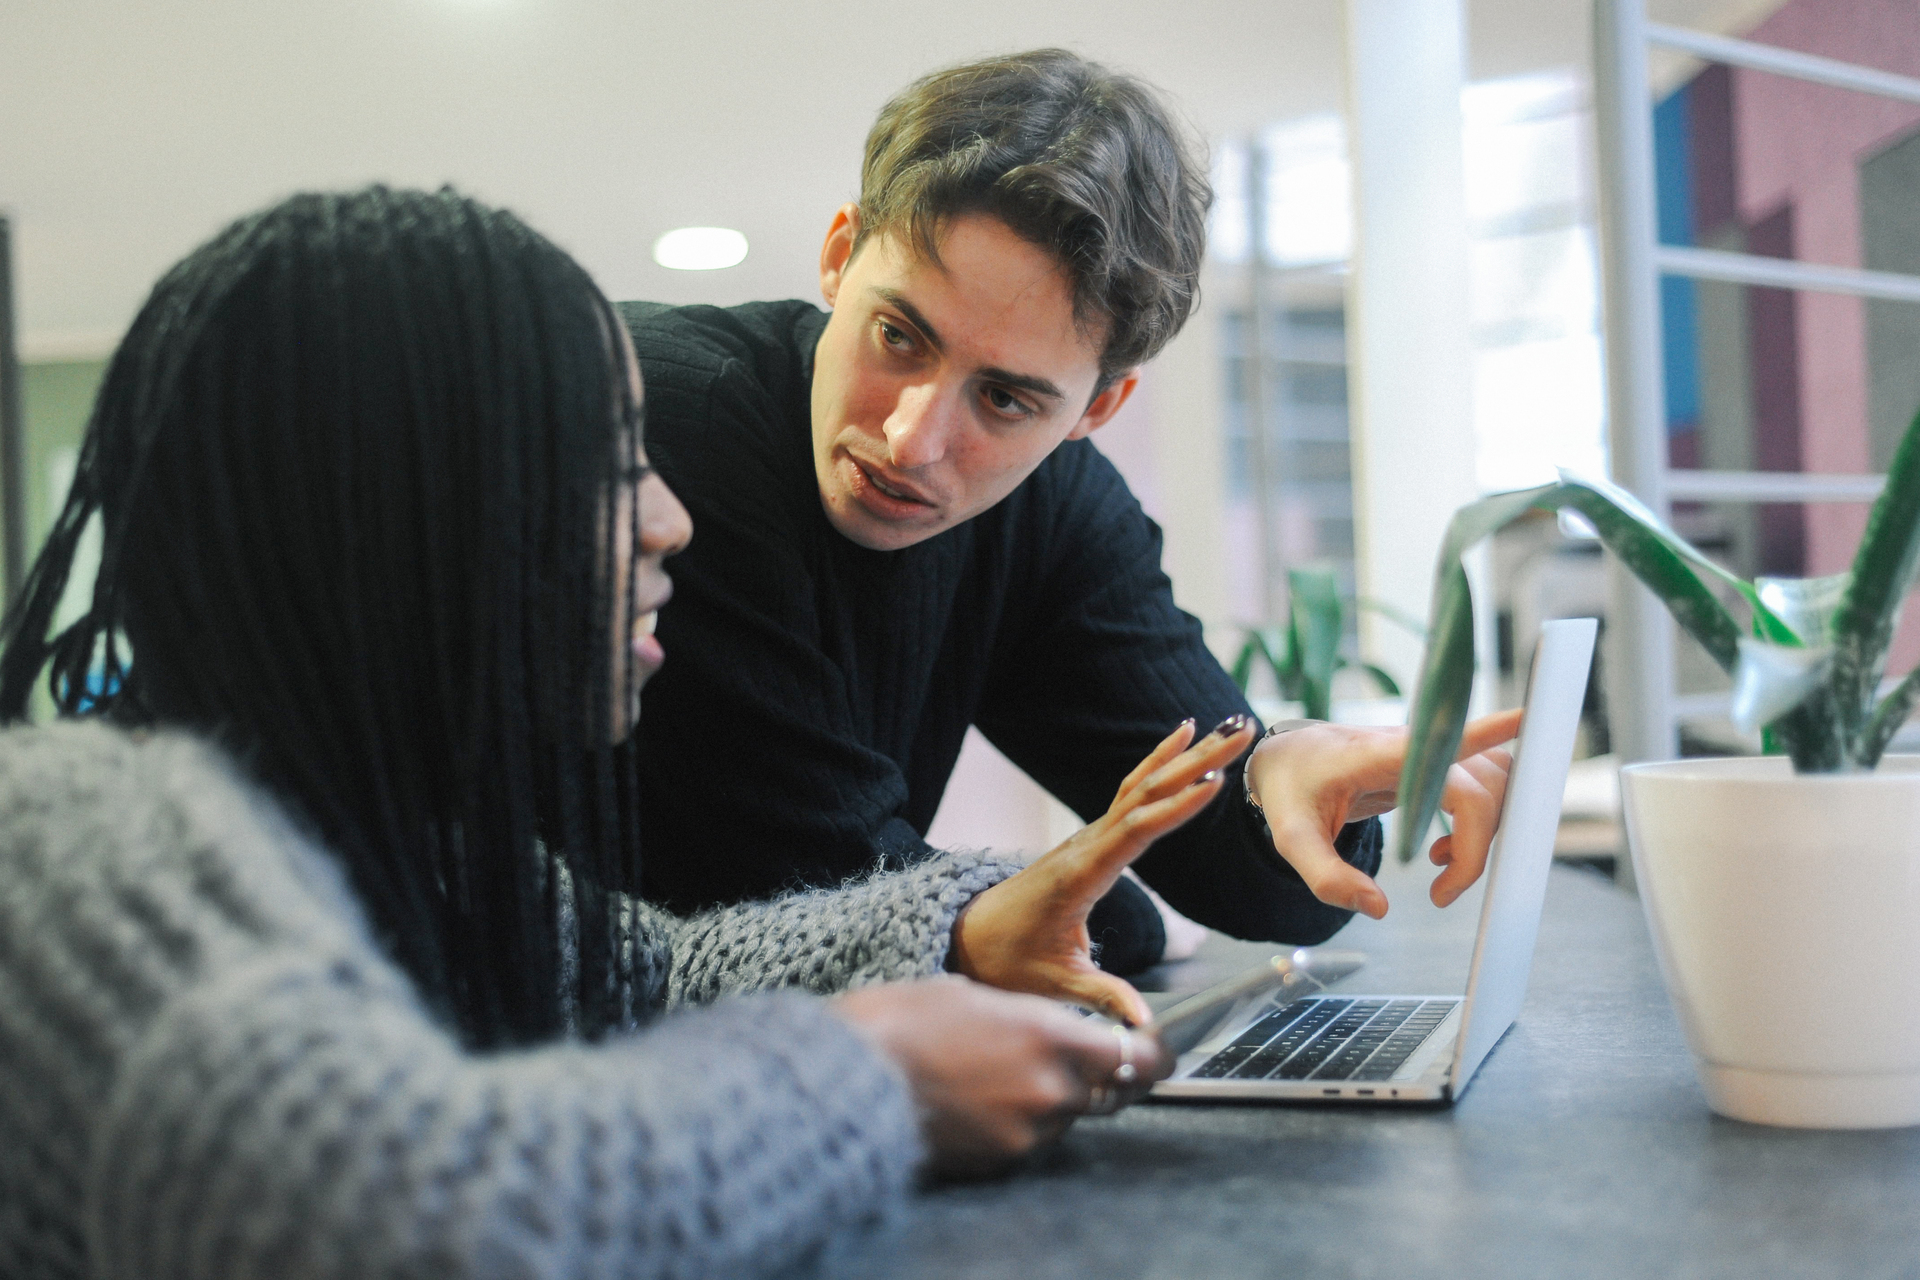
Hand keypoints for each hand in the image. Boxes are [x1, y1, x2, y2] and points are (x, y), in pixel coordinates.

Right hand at [832, 975, 1172, 1176]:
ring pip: (1060, 1118)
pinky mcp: (998, 1163)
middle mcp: (1048, 1089)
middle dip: (1085, 1075)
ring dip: (1044, 1101)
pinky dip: (1012, 1125)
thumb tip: (1054, 1032)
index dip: (1152, 1054)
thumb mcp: (975, 996)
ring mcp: (1025, 1133)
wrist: (848, 1078)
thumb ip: (1031, 1019)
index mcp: (1048, 1035)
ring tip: (989, 1076)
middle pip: (1101, 1091)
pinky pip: (1026, 1142)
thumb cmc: (901, 1022)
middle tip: (1047, 1057)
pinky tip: (973, 1101)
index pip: (1134, 1055)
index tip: (1157, 1051)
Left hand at [947, 717, 1257, 1025]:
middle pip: (1146, 794)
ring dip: (1186, 755)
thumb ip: (1103, 998)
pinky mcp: (1093, 838)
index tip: (1213, 783)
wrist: (971, 938)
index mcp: (1080, 875)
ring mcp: (1089, 837)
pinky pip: (1130, 793)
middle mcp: (1085, 845)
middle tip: (1241, 732)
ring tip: (1228, 725)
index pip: (1134, 834)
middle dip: (1195, 761)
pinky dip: (1159, 764)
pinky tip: (1180, 739)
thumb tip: (1143, 1026)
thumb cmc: (1010, 960)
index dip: (1174, 809)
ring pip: (1141, 786)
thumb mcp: (1056, 985)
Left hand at [1244, 709, 1522, 916]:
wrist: (1288, 760)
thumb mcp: (1292, 838)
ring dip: (1484, 832)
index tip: (1526, 718)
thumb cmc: (1291, 790)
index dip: (1487, 732)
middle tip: (1441, 893)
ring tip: (1442, 865)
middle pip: (1480, 787)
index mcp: (1379, 755)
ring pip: (1493, 785)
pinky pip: (1484, 789)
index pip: (1442, 743)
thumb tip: (1378, 908)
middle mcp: (1416, 749)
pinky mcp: (1438, 768)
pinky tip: (1442, 851)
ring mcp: (1432, 755)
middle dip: (1476, 846)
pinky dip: (1480, 825)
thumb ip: (1327, 876)